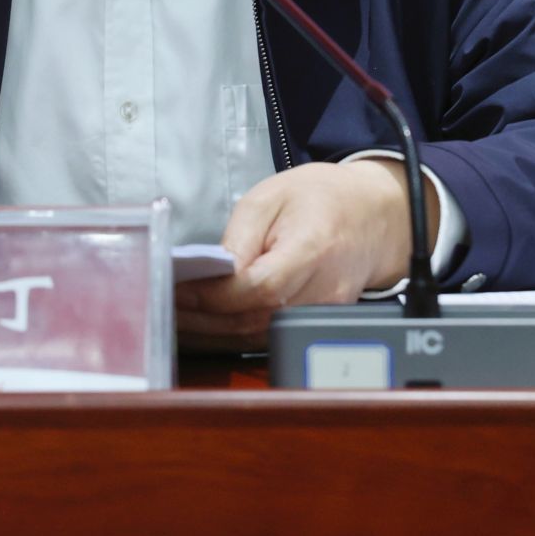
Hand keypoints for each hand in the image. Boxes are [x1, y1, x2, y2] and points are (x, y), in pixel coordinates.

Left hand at [175, 160, 427, 352]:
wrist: (373, 215)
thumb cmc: (320, 199)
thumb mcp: (270, 197)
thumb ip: (238, 238)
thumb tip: (207, 275)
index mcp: (311, 249)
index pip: (257, 288)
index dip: (213, 296)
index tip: (177, 290)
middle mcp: (321, 291)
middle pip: (252, 320)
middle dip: (200, 319)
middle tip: (161, 307)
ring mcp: (322, 315)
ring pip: (256, 337)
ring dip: (210, 333)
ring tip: (175, 318)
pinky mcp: (315, 326)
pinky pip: (267, 338)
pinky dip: (231, 335)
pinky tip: (204, 324)